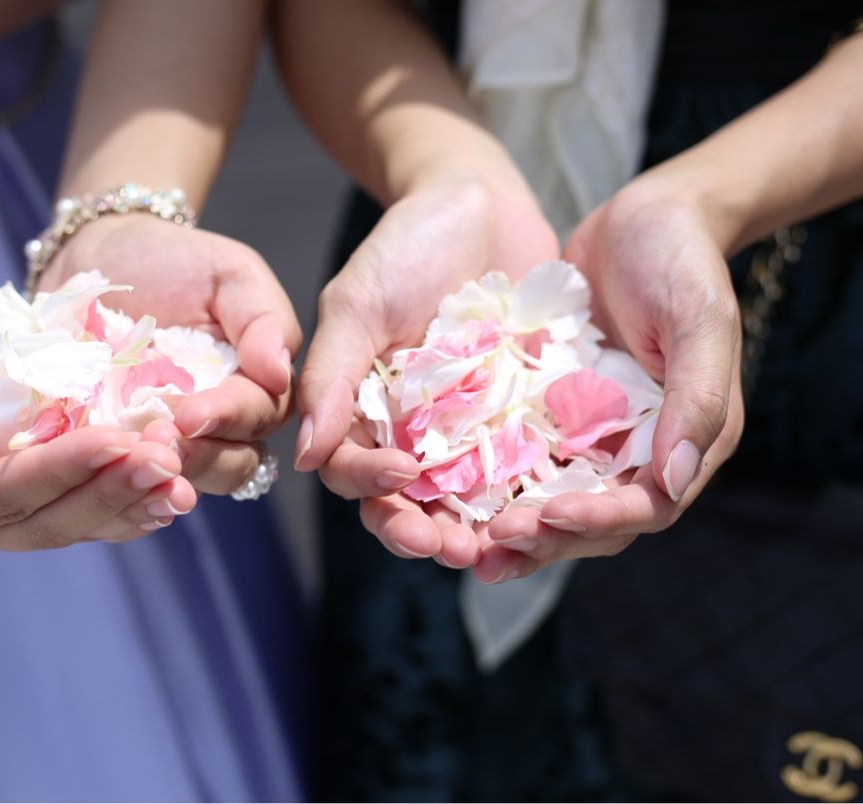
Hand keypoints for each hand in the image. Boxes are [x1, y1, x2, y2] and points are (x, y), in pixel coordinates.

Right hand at [0, 263, 195, 550]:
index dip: (59, 474)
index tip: (113, 441)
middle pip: (46, 521)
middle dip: (108, 492)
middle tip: (163, 462)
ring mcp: (15, 511)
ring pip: (79, 523)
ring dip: (132, 502)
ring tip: (178, 478)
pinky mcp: (52, 491)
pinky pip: (95, 510)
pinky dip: (135, 502)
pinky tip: (176, 490)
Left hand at [46, 214, 301, 493]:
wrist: (94, 255)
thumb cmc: (172, 260)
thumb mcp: (229, 273)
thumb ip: (264, 318)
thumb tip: (280, 372)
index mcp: (253, 387)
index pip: (258, 417)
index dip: (228, 420)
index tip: (190, 414)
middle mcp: (217, 427)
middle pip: (230, 466)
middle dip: (198, 459)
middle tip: (157, 441)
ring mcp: (166, 444)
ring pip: (182, 484)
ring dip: (160, 480)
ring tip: (129, 458)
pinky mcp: (116, 453)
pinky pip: (125, 486)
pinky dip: (118, 486)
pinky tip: (100, 473)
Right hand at [297, 175, 559, 565]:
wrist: (479, 203)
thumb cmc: (405, 245)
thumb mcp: (358, 303)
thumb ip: (329, 375)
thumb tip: (303, 456)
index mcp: (361, 411)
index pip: (353, 469)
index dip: (369, 485)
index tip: (396, 476)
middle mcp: (411, 431)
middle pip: (408, 502)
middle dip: (424, 530)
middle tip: (449, 548)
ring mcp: (467, 429)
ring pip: (466, 499)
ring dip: (478, 530)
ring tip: (500, 546)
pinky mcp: (519, 418)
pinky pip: (524, 467)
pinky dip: (531, 494)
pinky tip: (549, 508)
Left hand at [478, 178, 744, 581]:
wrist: (643, 215)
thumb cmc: (683, 260)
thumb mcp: (702, 320)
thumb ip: (698, 399)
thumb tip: (674, 481)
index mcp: (685, 441)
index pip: (642, 506)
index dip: (596, 520)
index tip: (547, 516)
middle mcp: (637, 450)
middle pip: (589, 521)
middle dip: (541, 540)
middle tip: (487, 548)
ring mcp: (591, 434)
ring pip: (548, 500)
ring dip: (509, 527)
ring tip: (459, 545)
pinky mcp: (551, 412)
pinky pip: (519, 459)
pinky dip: (489, 482)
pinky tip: (443, 492)